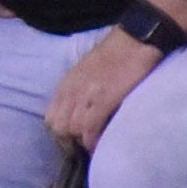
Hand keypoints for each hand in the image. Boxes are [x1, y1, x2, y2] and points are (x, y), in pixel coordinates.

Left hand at [43, 20, 168, 148]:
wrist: (137, 39)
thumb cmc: (117, 55)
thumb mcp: (87, 72)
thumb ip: (79, 90)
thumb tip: (79, 113)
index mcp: (66, 83)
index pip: (50, 116)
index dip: (60, 132)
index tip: (73, 141)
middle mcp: (71, 89)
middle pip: (57, 126)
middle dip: (68, 140)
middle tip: (84, 147)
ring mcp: (86, 94)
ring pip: (70, 129)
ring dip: (81, 142)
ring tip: (93, 146)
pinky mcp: (104, 99)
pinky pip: (89, 127)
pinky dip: (93, 140)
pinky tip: (100, 144)